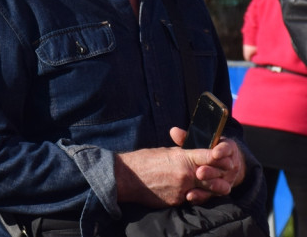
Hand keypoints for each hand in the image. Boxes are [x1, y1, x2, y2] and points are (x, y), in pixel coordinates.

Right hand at [115, 128, 245, 208]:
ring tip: (213, 188)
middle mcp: (186, 174)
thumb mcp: (165, 152)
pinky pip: (189, 198)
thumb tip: (194, 156)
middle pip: (212, 177)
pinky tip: (188, 192)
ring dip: (208, 190)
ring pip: (203, 191)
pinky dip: (190, 195)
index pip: (208, 156)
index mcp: (183, 158)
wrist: (127, 177)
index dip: (220, 157)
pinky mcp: (176, 201)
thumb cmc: (144, 161)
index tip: (227, 157)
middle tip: (226, 177)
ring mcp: (182, 189)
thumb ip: (182, 155)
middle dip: (220, 177)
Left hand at [169, 127, 245, 201]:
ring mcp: (227, 179)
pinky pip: (212, 195)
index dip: (222, 151)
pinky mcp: (219, 191)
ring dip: (209, 185)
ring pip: (221, 185)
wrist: (219, 165)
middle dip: (211, 171)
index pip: (227, 148)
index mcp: (226, 149)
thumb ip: (186, 138)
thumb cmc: (205, 149)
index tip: (215, 153)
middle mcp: (230, 165)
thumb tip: (174, 131)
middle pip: (224, 169)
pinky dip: (201, 196)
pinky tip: (190, 196)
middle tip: (199, 172)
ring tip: (194, 187)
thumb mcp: (199, 142)